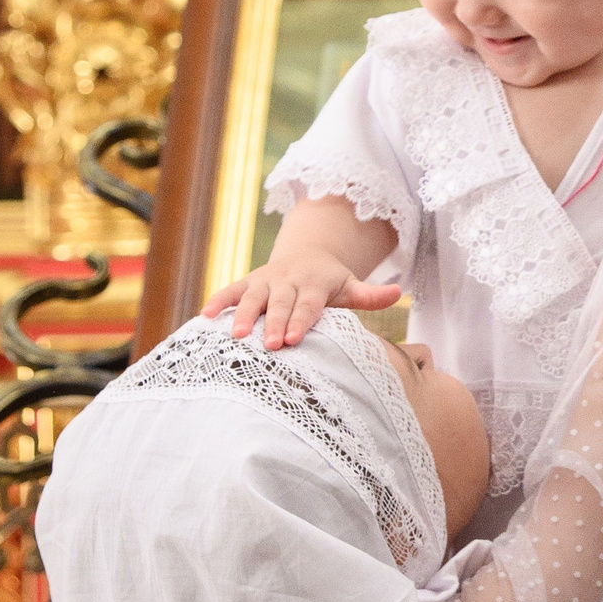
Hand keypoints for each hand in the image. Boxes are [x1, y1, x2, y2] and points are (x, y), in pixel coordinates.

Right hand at [204, 245, 402, 348]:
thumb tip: (399, 291)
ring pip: (252, 298)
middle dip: (275, 323)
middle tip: (271, 345)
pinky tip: (204, 317)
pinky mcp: (247, 283)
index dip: (301, 320)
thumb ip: (371, 294)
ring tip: (235, 335)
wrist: (307, 256)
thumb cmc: (330, 283)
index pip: (308, 305)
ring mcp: (265, 281)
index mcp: (313, 284)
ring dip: (242, 315)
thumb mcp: (350, 285)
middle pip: (280, 304)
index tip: (295, 339)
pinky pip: (229, 291)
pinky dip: (217, 302)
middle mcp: (287, 281)